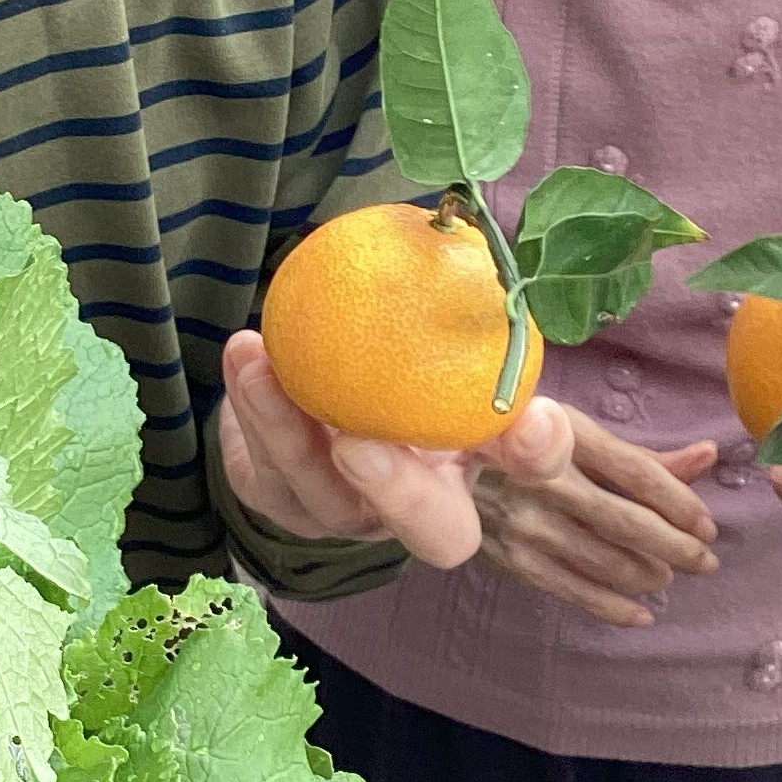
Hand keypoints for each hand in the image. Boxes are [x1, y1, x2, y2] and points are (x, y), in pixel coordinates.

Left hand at [219, 329, 573, 569]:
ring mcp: (346, 516)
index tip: (536, 415)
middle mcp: (419, 511)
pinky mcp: (281, 502)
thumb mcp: (434, 345)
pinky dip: (251, 403)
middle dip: (402, 495)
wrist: (307, 397)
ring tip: (262, 361)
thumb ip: (459, 317)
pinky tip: (244, 353)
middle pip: (435, 532)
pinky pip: (264, 464)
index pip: (531, 466)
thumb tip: (474, 250)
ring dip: (286, 428)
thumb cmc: (395, 367)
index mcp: (474, 467)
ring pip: (321, 493)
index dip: (538, 452)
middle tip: (362, 444)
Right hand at [472, 410, 718, 625]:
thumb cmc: (525, 445)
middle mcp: (545, 482)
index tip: (706, 525)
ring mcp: (528, 525)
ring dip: (648, 574)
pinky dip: (614, 608)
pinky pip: (574, 592)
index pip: (638, 474)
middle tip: (705, 560)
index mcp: (565, 438)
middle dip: (677, 547)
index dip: (680, 503)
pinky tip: (642, 614)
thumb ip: (643, 455)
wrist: (443, 469)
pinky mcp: (515, 560)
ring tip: (666, 575)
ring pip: (605, 560)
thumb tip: (709, 455)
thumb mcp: (577, 434)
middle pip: (627, 522)